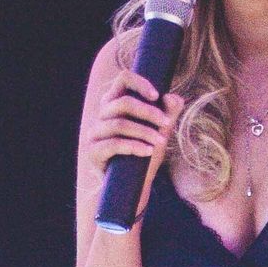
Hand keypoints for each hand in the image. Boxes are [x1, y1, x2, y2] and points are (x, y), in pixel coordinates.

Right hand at [81, 70, 183, 218]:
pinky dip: (134, 146)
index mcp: (115, 103)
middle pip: (122, 102)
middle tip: (167, 123)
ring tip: (161, 142)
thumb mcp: (160, 133)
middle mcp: (102, 115)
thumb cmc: (145, 155)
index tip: (157, 95)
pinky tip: (149, 152)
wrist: (132, 187)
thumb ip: (168, 114)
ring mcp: (94, 133)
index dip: (140, 83)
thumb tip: (174, 98)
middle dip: (148, 112)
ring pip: (119, 124)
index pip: (123, 79)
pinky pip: (113, 144)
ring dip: (144, 132)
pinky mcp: (93, 152)